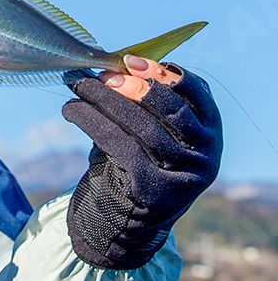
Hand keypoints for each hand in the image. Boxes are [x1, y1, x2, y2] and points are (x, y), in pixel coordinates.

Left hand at [61, 57, 222, 269]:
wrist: (126, 219)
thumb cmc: (137, 161)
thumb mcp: (150, 131)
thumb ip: (142, 102)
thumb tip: (107, 64)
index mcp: (210, 131)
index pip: (198, 93)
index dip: (164, 74)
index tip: (130, 61)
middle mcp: (205, 153)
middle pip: (171, 110)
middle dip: (133, 87)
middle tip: (99, 75)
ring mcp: (184, 174)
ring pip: (143, 127)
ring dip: (104, 101)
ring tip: (77, 86)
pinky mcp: (156, 191)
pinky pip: (120, 147)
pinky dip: (91, 122)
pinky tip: (70, 110)